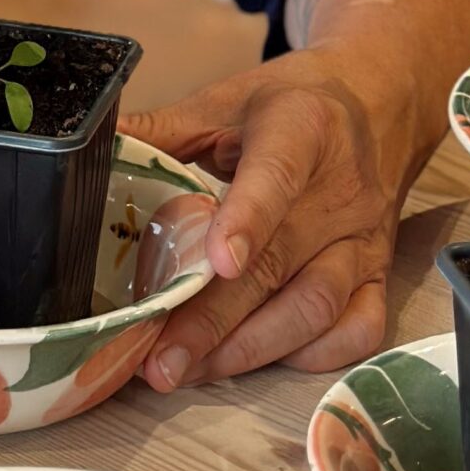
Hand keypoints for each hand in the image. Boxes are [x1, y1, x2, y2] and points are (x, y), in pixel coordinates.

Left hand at [122, 48, 417, 386]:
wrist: (381, 100)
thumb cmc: (292, 103)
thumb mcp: (226, 100)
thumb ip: (161, 131)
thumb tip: (88, 151)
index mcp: (301, 128)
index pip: (277, 175)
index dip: (248, 219)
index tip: (216, 262)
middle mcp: (340, 189)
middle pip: (278, 264)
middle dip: (214, 320)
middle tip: (161, 361)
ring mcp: (363, 238)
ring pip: (315, 307)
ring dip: (249, 349)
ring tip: (189, 370)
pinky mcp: (379, 273)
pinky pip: (357, 330)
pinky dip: (308, 356)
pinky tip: (255, 362)